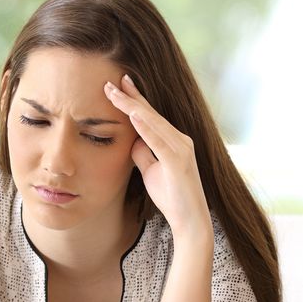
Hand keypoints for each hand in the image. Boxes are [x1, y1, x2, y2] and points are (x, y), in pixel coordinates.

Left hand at [104, 75, 211, 240]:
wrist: (189, 220)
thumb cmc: (171, 197)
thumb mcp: (150, 171)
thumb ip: (143, 152)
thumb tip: (132, 140)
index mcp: (174, 141)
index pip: (150, 117)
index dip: (134, 100)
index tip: (118, 86)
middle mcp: (180, 140)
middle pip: (151, 114)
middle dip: (131, 96)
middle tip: (112, 80)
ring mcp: (181, 149)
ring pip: (153, 122)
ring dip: (132, 106)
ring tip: (115, 92)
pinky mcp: (178, 161)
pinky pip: (158, 140)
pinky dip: (145, 126)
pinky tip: (132, 114)